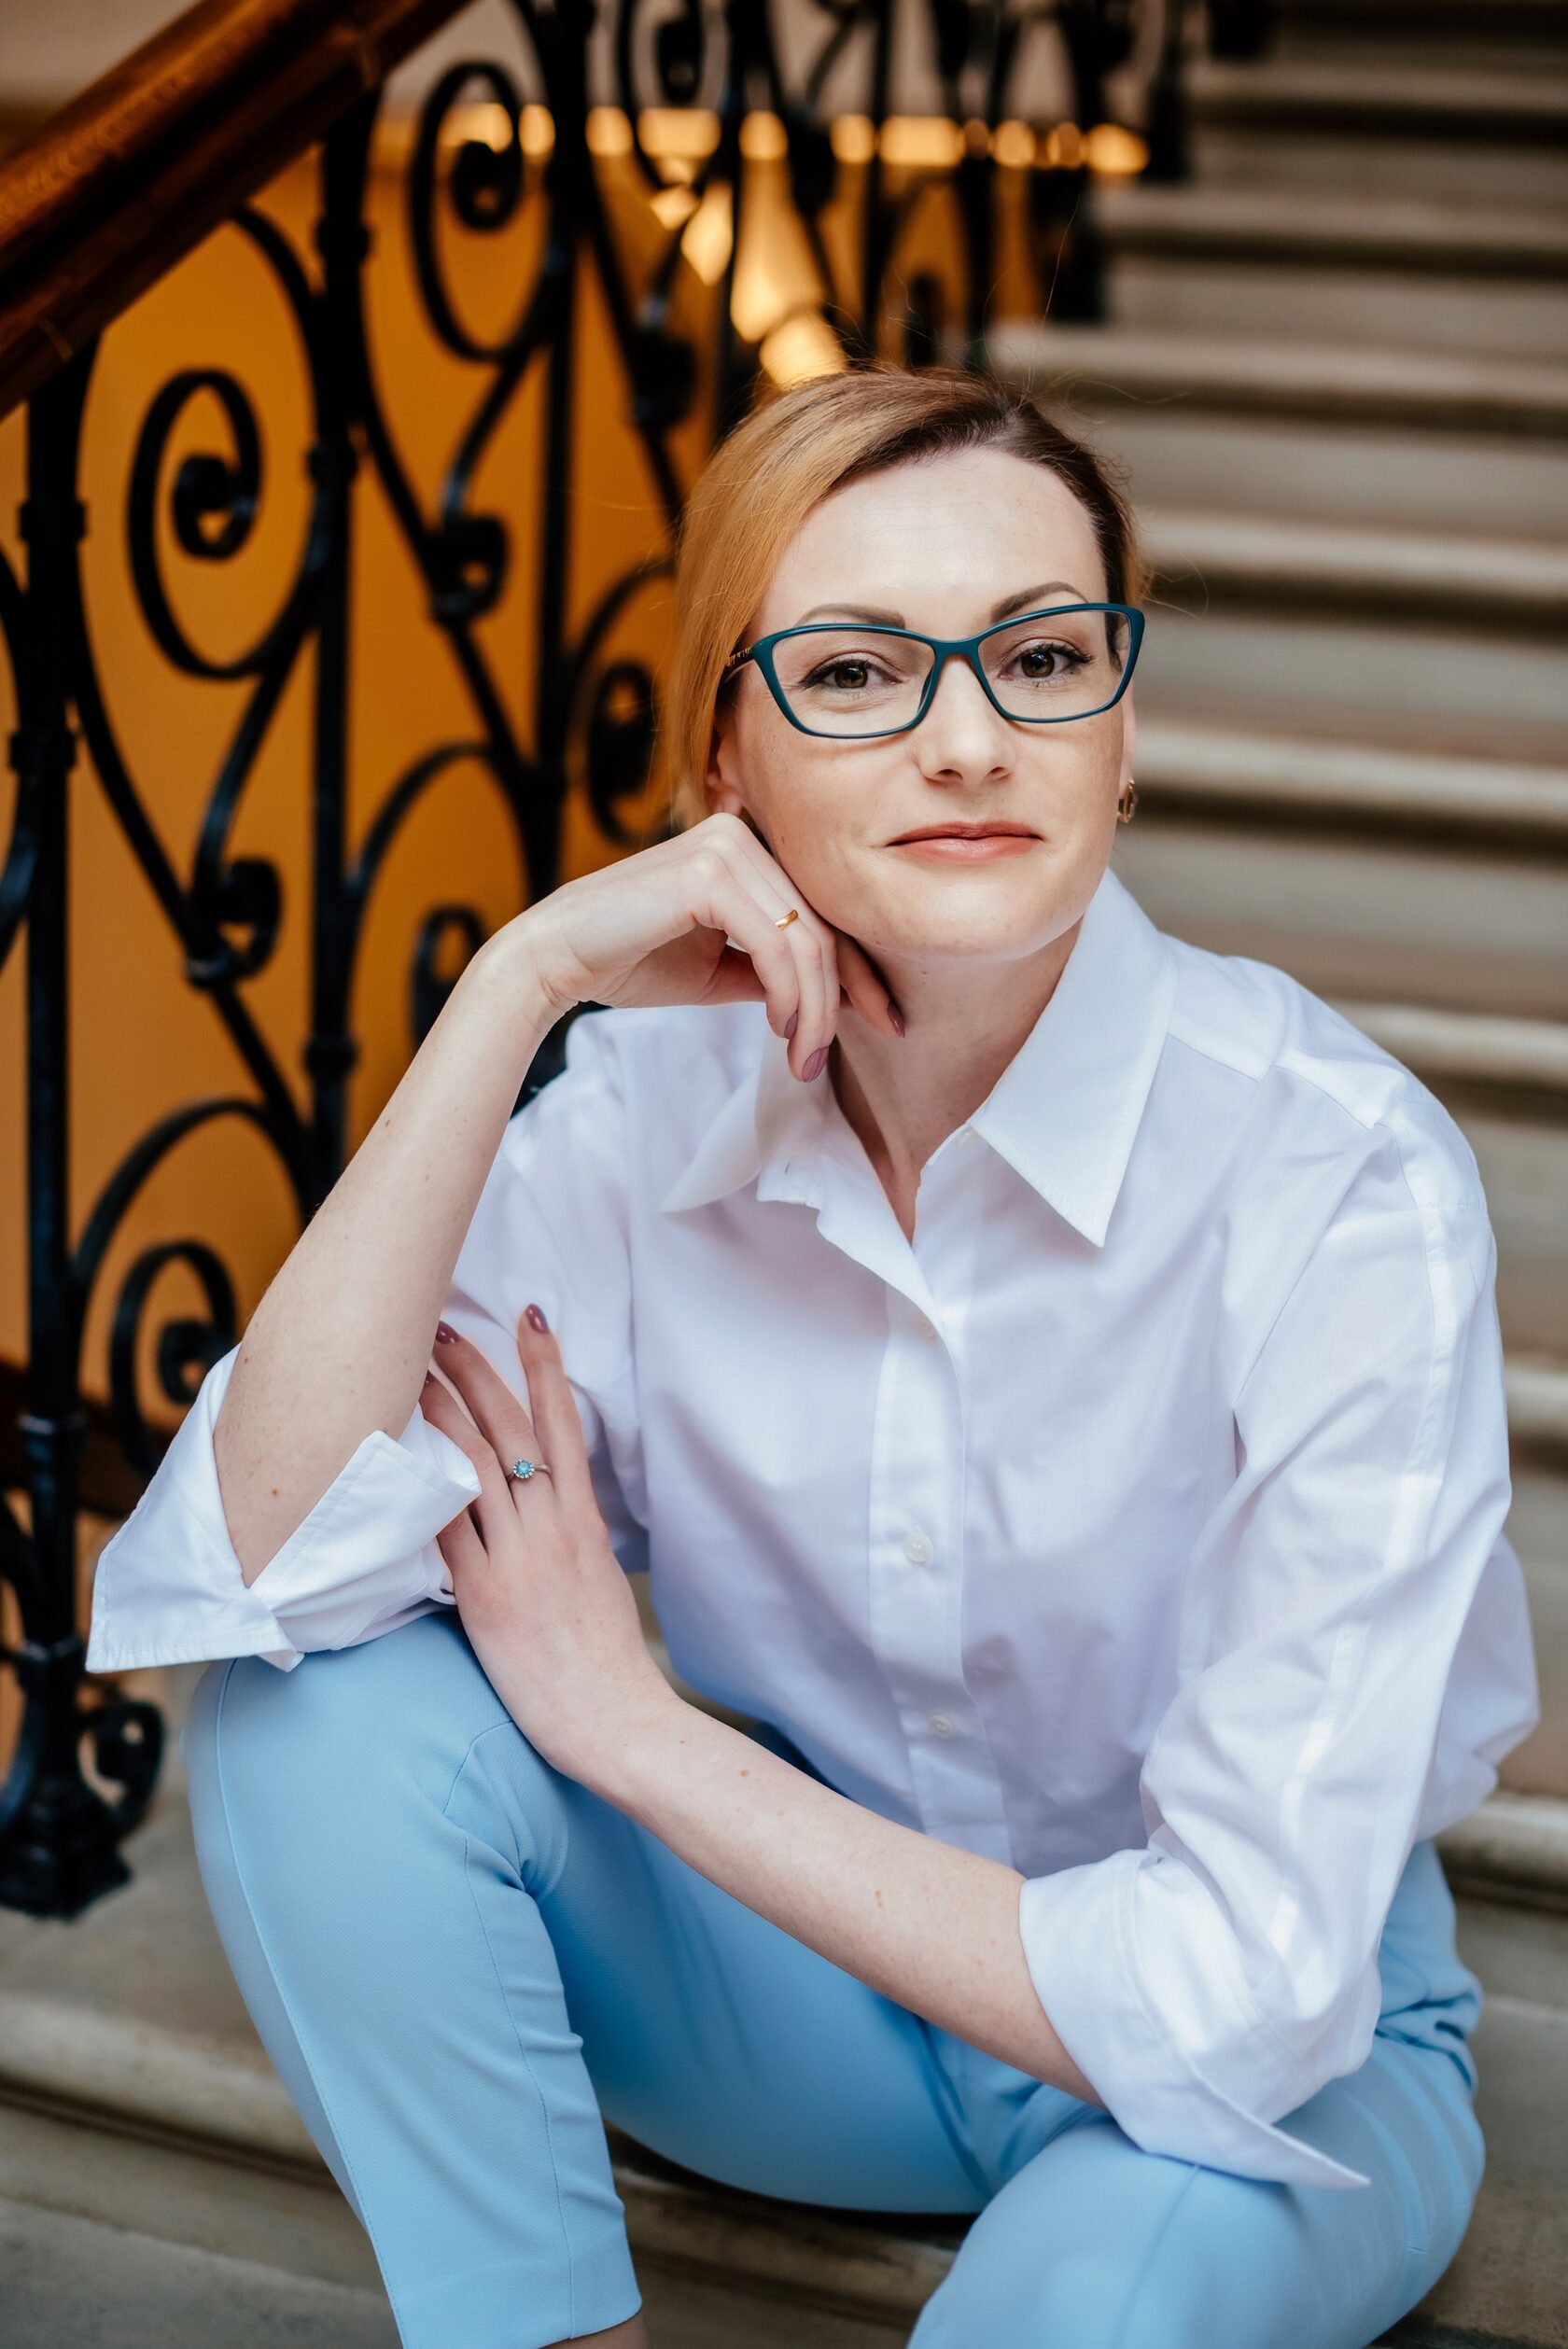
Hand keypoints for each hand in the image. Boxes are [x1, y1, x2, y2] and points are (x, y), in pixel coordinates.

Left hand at [419, 1305, 680, 1786]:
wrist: (619, 1721)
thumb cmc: (607, 1665)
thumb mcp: (598, 1583)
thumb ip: (567, 1541)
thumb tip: (542, 1516)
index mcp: (585, 1521)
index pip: (563, 1425)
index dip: (545, 1366)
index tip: (530, 1318)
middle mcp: (553, 1528)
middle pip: (510, 1429)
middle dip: (476, 1371)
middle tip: (443, 1324)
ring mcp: (519, 1559)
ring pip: (474, 1465)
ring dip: (439, 1411)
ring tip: (411, 1370)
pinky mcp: (486, 1597)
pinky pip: (447, 1531)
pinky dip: (422, 1490)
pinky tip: (395, 1458)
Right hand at [505, 810, 902, 1082]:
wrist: (556, 959)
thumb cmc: (630, 961)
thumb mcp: (720, 968)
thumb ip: (773, 970)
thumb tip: (835, 996)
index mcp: (745, 847)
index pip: (821, 911)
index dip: (858, 969)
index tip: (883, 1019)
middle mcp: (740, 834)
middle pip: (822, 926)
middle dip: (841, 999)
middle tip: (826, 1058)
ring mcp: (725, 847)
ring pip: (807, 941)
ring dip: (815, 1011)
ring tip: (803, 1058)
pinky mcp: (709, 873)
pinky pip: (778, 945)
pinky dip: (790, 996)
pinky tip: (782, 1030)